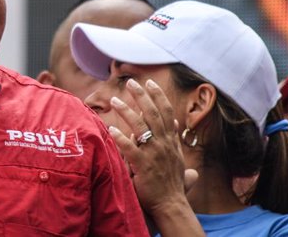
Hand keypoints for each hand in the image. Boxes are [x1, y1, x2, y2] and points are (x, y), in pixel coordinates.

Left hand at [108, 79, 195, 214]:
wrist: (171, 205)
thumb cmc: (172, 183)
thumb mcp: (177, 158)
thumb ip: (173, 139)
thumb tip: (174, 122)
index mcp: (171, 141)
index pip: (166, 112)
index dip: (158, 95)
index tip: (149, 81)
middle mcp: (164, 144)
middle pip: (153, 113)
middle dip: (142, 95)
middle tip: (131, 82)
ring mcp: (154, 154)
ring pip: (139, 127)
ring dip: (126, 111)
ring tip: (114, 99)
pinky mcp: (143, 166)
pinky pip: (130, 149)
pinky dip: (120, 138)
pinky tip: (110, 129)